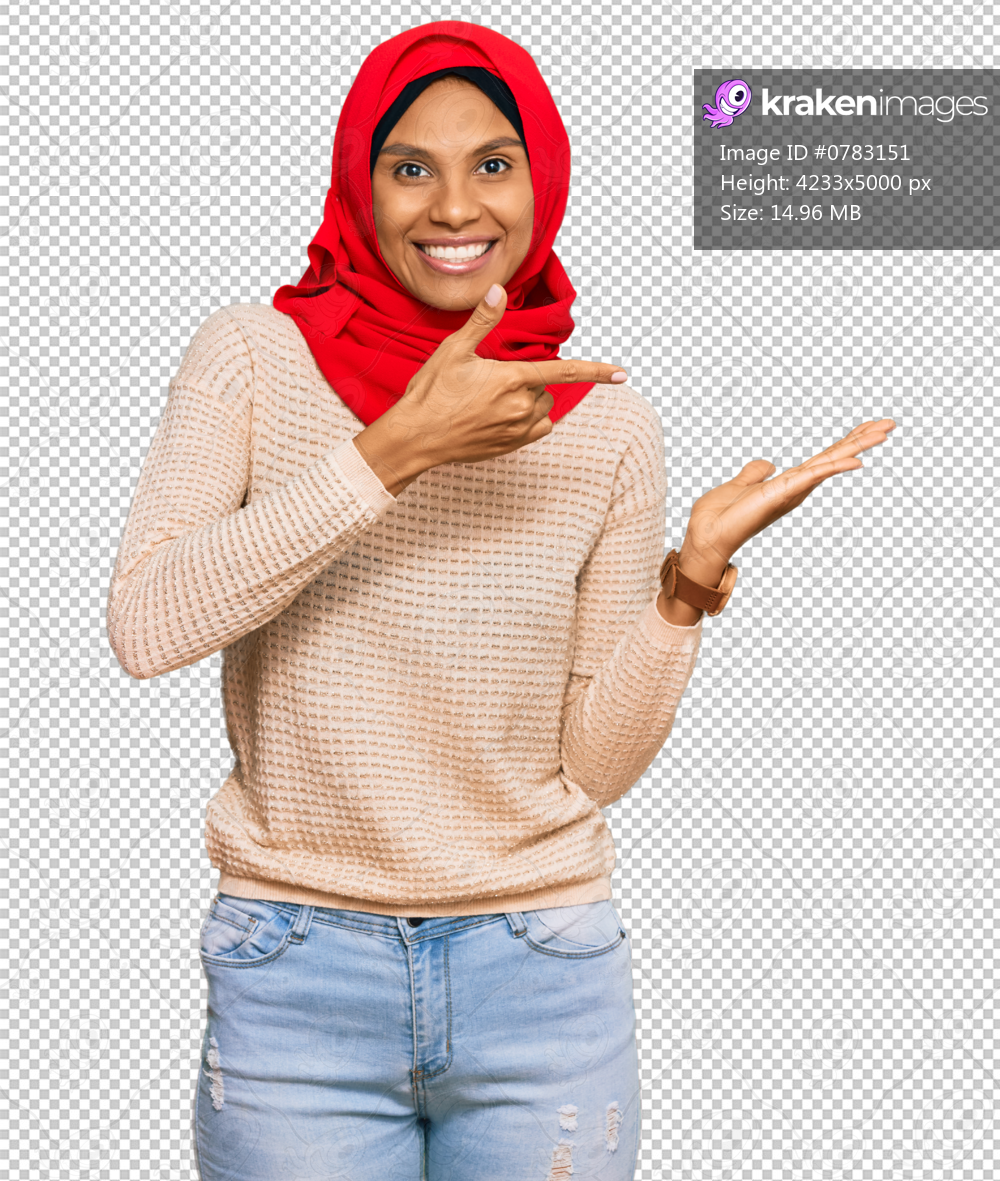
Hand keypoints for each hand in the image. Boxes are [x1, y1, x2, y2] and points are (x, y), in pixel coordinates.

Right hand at [352, 284, 627, 494]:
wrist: (415, 438)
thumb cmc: (431, 393)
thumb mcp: (453, 351)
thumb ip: (482, 321)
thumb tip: (498, 290)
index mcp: (511, 380)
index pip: (564, 372)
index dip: (596, 371)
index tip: (622, 373)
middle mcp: (520, 407)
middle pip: (545, 387)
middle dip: (528, 379)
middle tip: (491, 379)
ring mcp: (516, 430)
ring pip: (542, 408)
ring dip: (529, 400)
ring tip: (492, 399)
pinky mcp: (510, 447)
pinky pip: (537, 429)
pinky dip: (529, 420)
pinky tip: (501, 416)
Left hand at [657, 418, 896, 624]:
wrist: (705, 537)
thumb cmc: (719, 517)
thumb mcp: (740, 484)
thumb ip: (754, 473)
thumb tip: (767, 463)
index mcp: (789, 483)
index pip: (824, 458)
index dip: (846, 442)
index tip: (870, 426)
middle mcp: (796, 487)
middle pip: (835, 457)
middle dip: (862, 440)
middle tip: (890, 424)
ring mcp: (791, 491)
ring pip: (831, 463)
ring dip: (858, 446)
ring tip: (884, 432)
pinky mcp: (781, 494)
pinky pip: (813, 476)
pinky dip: (834, 468)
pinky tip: (856, 460)